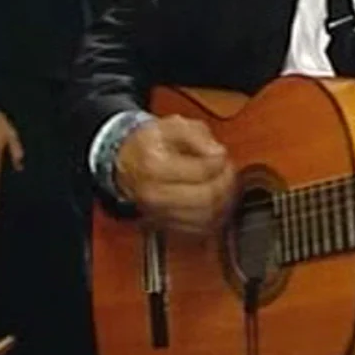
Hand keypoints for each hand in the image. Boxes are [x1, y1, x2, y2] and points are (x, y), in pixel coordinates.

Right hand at [116, 116, 235, 236]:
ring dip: (225, 201)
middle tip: (228, 170)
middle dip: (226, 183)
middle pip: (206, 198)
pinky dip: (216, 217)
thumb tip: (218, 152)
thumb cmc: (150, 143)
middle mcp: (155, 194)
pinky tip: (217, 201)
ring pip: (207, 217)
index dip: (221, 162)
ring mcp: (160, 213)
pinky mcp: (167, 225)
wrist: (126, 163)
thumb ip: (197, 135)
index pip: (202, 172)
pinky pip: (201, 229)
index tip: (222, 155)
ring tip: (224, 184)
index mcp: (155, 166)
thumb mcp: (172, 125)